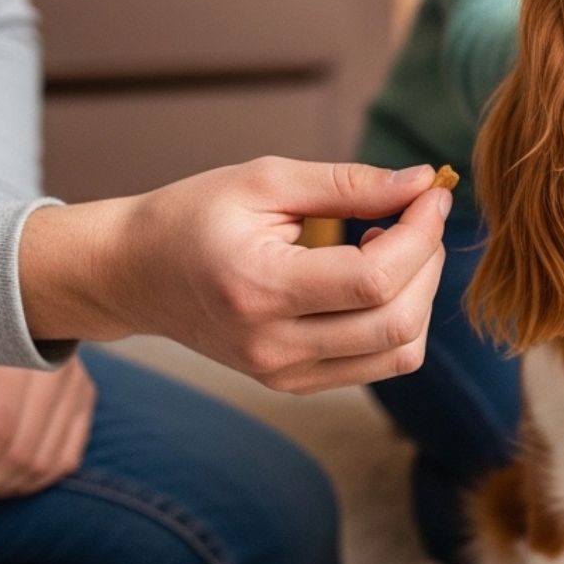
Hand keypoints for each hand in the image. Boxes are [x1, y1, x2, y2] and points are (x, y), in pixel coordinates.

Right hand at [19, 158, 451, 393]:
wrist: (133, 274)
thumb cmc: (193, 216)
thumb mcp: (265, 181)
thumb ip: (348, 183)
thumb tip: (421, 182)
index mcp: (259, 289)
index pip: (373, 280)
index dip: (420, 234)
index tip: (430, 192)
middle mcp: (272, 346)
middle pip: (397, 323)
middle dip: (428, 262)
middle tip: (418, 214)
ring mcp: (283, 373)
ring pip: (399, 352)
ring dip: (420, 294)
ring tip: (390, 243)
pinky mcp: (293, 382)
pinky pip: (377, 363)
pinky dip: (396, 317)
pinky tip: (370, 275)